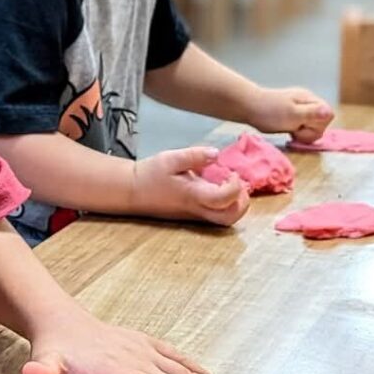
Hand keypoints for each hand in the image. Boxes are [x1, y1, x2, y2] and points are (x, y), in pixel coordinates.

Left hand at [23, 312, 247, 373]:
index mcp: (117, 370)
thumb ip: (43, 371)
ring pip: (185, 371)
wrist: (59, 321)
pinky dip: (198, 371)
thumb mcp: (45, 361)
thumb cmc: (54, 349)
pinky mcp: (146, 344)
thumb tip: (33, 373)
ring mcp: (144, 350)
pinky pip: (177, 359)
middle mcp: (137, 358)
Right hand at [132, 147, 249, 226]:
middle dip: (242, 203)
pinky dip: (224, 203)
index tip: (231, 172)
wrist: (132, 192)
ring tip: (229, 185)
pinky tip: (216, 187)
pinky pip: (215, 214)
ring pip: (224, 219)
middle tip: (238, 185)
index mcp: (193, 195)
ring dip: (234, 204)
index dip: (236, 186)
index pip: (224, 198)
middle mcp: (197, 209)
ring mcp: (195, 215)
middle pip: (230, 218)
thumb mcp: (170, 158)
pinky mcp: (192, 215)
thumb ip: (195, 156)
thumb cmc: (150, 174)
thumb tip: (216, 154)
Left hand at [248, 87, 332, 142]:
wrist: (247, 107)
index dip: (316, 126)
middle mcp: (308, 103)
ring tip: (288, 128)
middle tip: (292, 127)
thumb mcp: (292, 114)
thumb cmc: (268, 112)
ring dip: (301, 133)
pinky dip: (296, 132)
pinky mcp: (293, 116)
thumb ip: (311, 114)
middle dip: (308, 131)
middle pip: (321, 124)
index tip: (300, 125)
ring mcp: (301, 109)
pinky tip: (286, 129)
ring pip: (312, 128)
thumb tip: (329, 112)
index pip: (329, 116)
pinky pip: (303, 128)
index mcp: (311, 100)